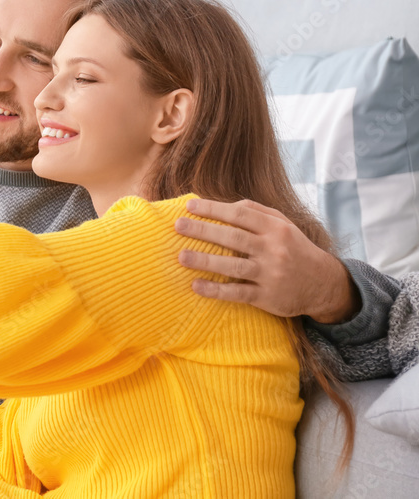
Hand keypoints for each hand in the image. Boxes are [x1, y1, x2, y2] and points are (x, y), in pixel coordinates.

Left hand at [175, 198, 360, 323]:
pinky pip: (238, 292)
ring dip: (205, 261)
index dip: (213, 209)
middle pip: (233, 238)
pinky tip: (196, 286)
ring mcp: (270, 273)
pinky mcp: (267, 296)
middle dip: (203, 230)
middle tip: (178, 226)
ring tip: (181, 257)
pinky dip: (216, 290)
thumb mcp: (283, 225)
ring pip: (233, 265)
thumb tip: (226, 205)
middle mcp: (273, 249)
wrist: (323, 284)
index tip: (189, 206)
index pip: (240, 215)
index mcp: (275, 228)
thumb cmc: (294, 248)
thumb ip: (257, 212)